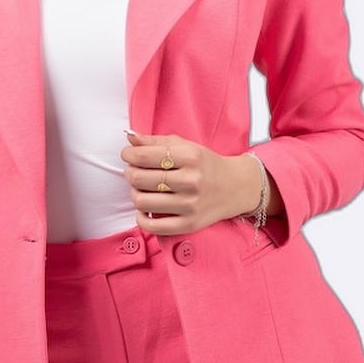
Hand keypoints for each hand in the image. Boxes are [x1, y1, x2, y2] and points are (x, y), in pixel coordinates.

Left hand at [121, 131, 263, 236]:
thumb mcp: (185, 146)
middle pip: (139, 179)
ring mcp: (190, 205)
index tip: (128, 155)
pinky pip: (153, 226)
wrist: (236, 187)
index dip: (128, 155)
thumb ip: (155, 141)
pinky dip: (141, 218)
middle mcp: (190, 181)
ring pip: (142, 202)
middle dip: (130, 173)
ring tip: (141, 189)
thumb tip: (129, 136)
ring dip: (134, 194)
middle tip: (133, 171)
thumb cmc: (205, 164)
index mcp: (189, 157)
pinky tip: (145, 210)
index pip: (144, 156)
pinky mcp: (189, 224)